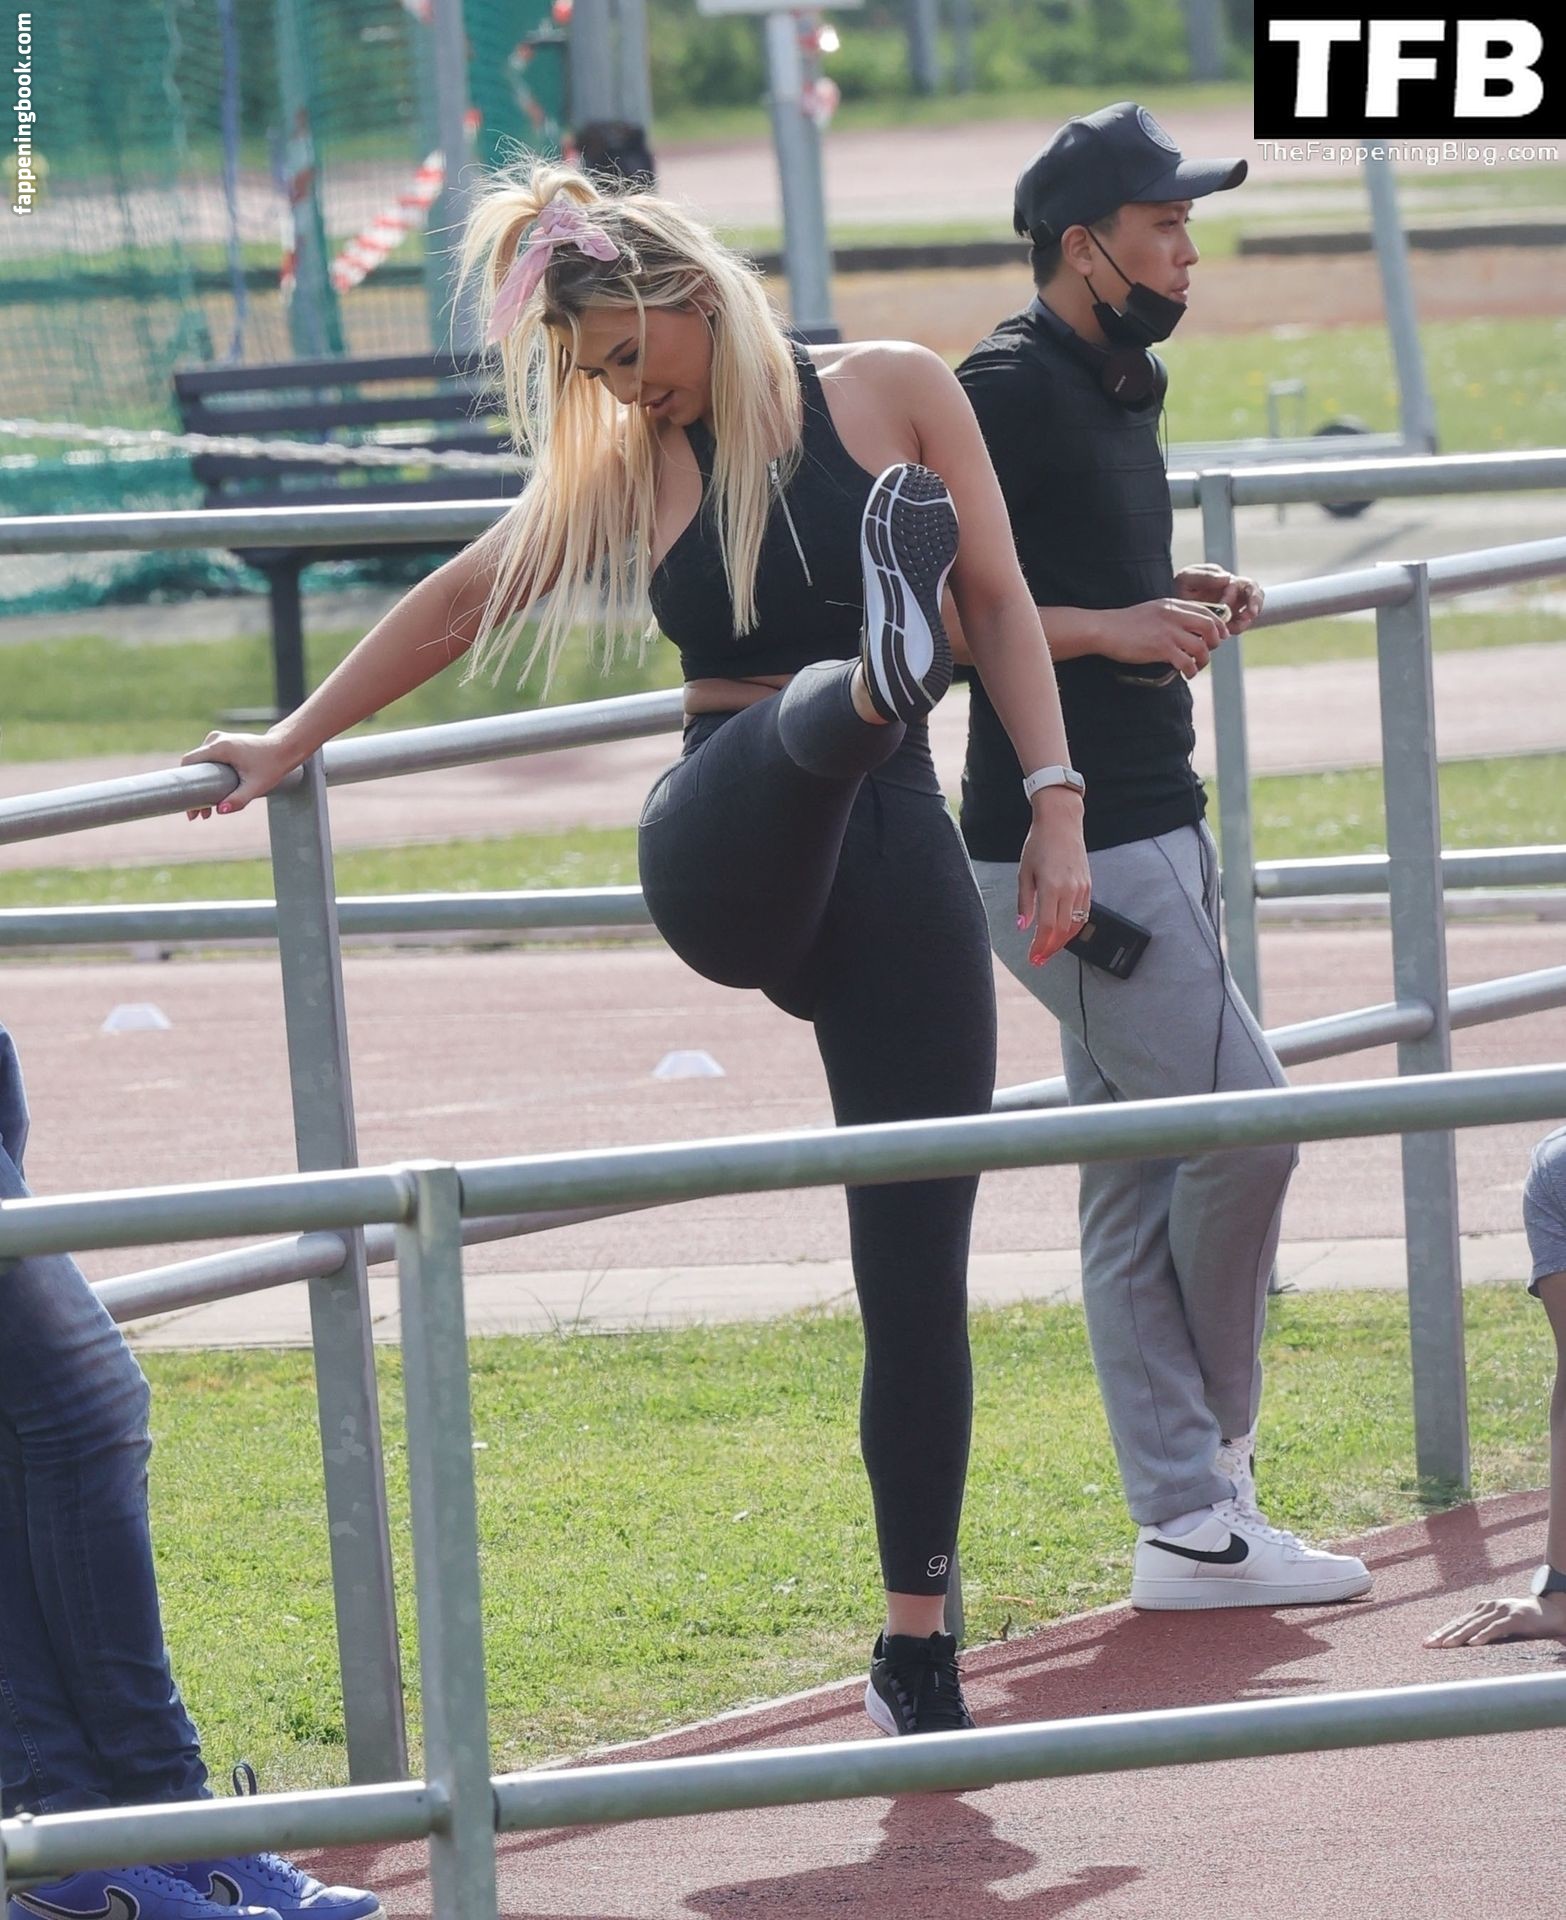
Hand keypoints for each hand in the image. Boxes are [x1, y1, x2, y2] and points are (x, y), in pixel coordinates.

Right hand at [182, 731, 298, 818]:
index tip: (189, 805)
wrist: (284, 748)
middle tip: (198, 816)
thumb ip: (239, 799)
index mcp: (220, 746)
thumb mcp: (256, 786)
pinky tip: (211, 795)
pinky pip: (207, 761)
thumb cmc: (271, 766)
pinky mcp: (222, 743)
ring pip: (200, 764)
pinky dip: (207, 777)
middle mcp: (215, 739)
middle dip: (194, 791)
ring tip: (206, 810)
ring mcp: (217, 739)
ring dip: (201, 785)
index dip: (185, 785)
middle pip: (194, 766)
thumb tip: (220, 810)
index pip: (189, 762)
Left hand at [1016, 790, 1090, 966]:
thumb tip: (1023, 927)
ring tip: (1048, 949)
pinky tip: (1061, 933)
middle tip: (1038, 959)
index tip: (1033, 957)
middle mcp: (1070, 890)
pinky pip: (1083, 914)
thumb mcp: (1024, 872)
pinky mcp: (1088, 885)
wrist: (1062, 823)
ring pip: (1075, 925)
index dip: (1040, 946)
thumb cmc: (1038, 844)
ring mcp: (1082, 888)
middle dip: (1050, 948)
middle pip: (1062, 930)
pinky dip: (1072, 927)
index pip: (1047, 927)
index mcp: (1051, 887)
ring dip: (1062, 941)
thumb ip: (1025, 902)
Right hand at [1099, 599, 1229, 677]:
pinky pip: (1186, 661)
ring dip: (1203, 660)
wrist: (1105, 629)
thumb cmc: (1124, 624)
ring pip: (1201, 646)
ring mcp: (1168, 632)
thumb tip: (1184, 630)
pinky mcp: (1161, 648)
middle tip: (1208, 652)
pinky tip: (1186, 674)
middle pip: (1209, 626)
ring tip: (1195, 667)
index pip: (1205, 611)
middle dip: (1215, 642)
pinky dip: (1190, 670)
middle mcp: (1174, 616)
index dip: (1218, 625)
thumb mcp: (1151, 611)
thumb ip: (1169, 616)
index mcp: (1172, 605)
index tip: (1219, 636)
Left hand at [1174, 563, 1264, 634]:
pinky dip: (1237, 627)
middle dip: (1255, 603)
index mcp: (1227, 579)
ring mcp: (1234, 607)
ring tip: (1238, 624)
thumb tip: (1228, 578)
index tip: (1224, 604)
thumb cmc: (1181, 586)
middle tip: (1250, 614)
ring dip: (1247, 618)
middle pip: (1256, 594)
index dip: (1235, 594)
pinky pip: (1239, 625)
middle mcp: (1235, 592)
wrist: (1172, 607)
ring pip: (1251, 611)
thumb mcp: (1188, 577)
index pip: (1241, 584)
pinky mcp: (1230, 622)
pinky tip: (1228, 631)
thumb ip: (1206, 575)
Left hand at [1424, 1590, 1565, 1646]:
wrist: (1551, 1612)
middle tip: (1427, 1645)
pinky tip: (1473, 1644)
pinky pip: (1497, 1628)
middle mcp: (1488, 1607)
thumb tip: (1468, 1648)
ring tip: (1445, 1646)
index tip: (1427, 1642)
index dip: (1442, 1631)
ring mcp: (1501, 1610)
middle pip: (1461, 1622)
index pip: (1457, 1622)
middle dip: (1443, 1634)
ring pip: (1476, 1625)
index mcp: (1482, 1610)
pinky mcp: (1515, 1618)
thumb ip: (1486, 1633)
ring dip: (1459, 1636)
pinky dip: (1484, 1636)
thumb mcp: (1501, 1627)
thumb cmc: (1524, 1623)